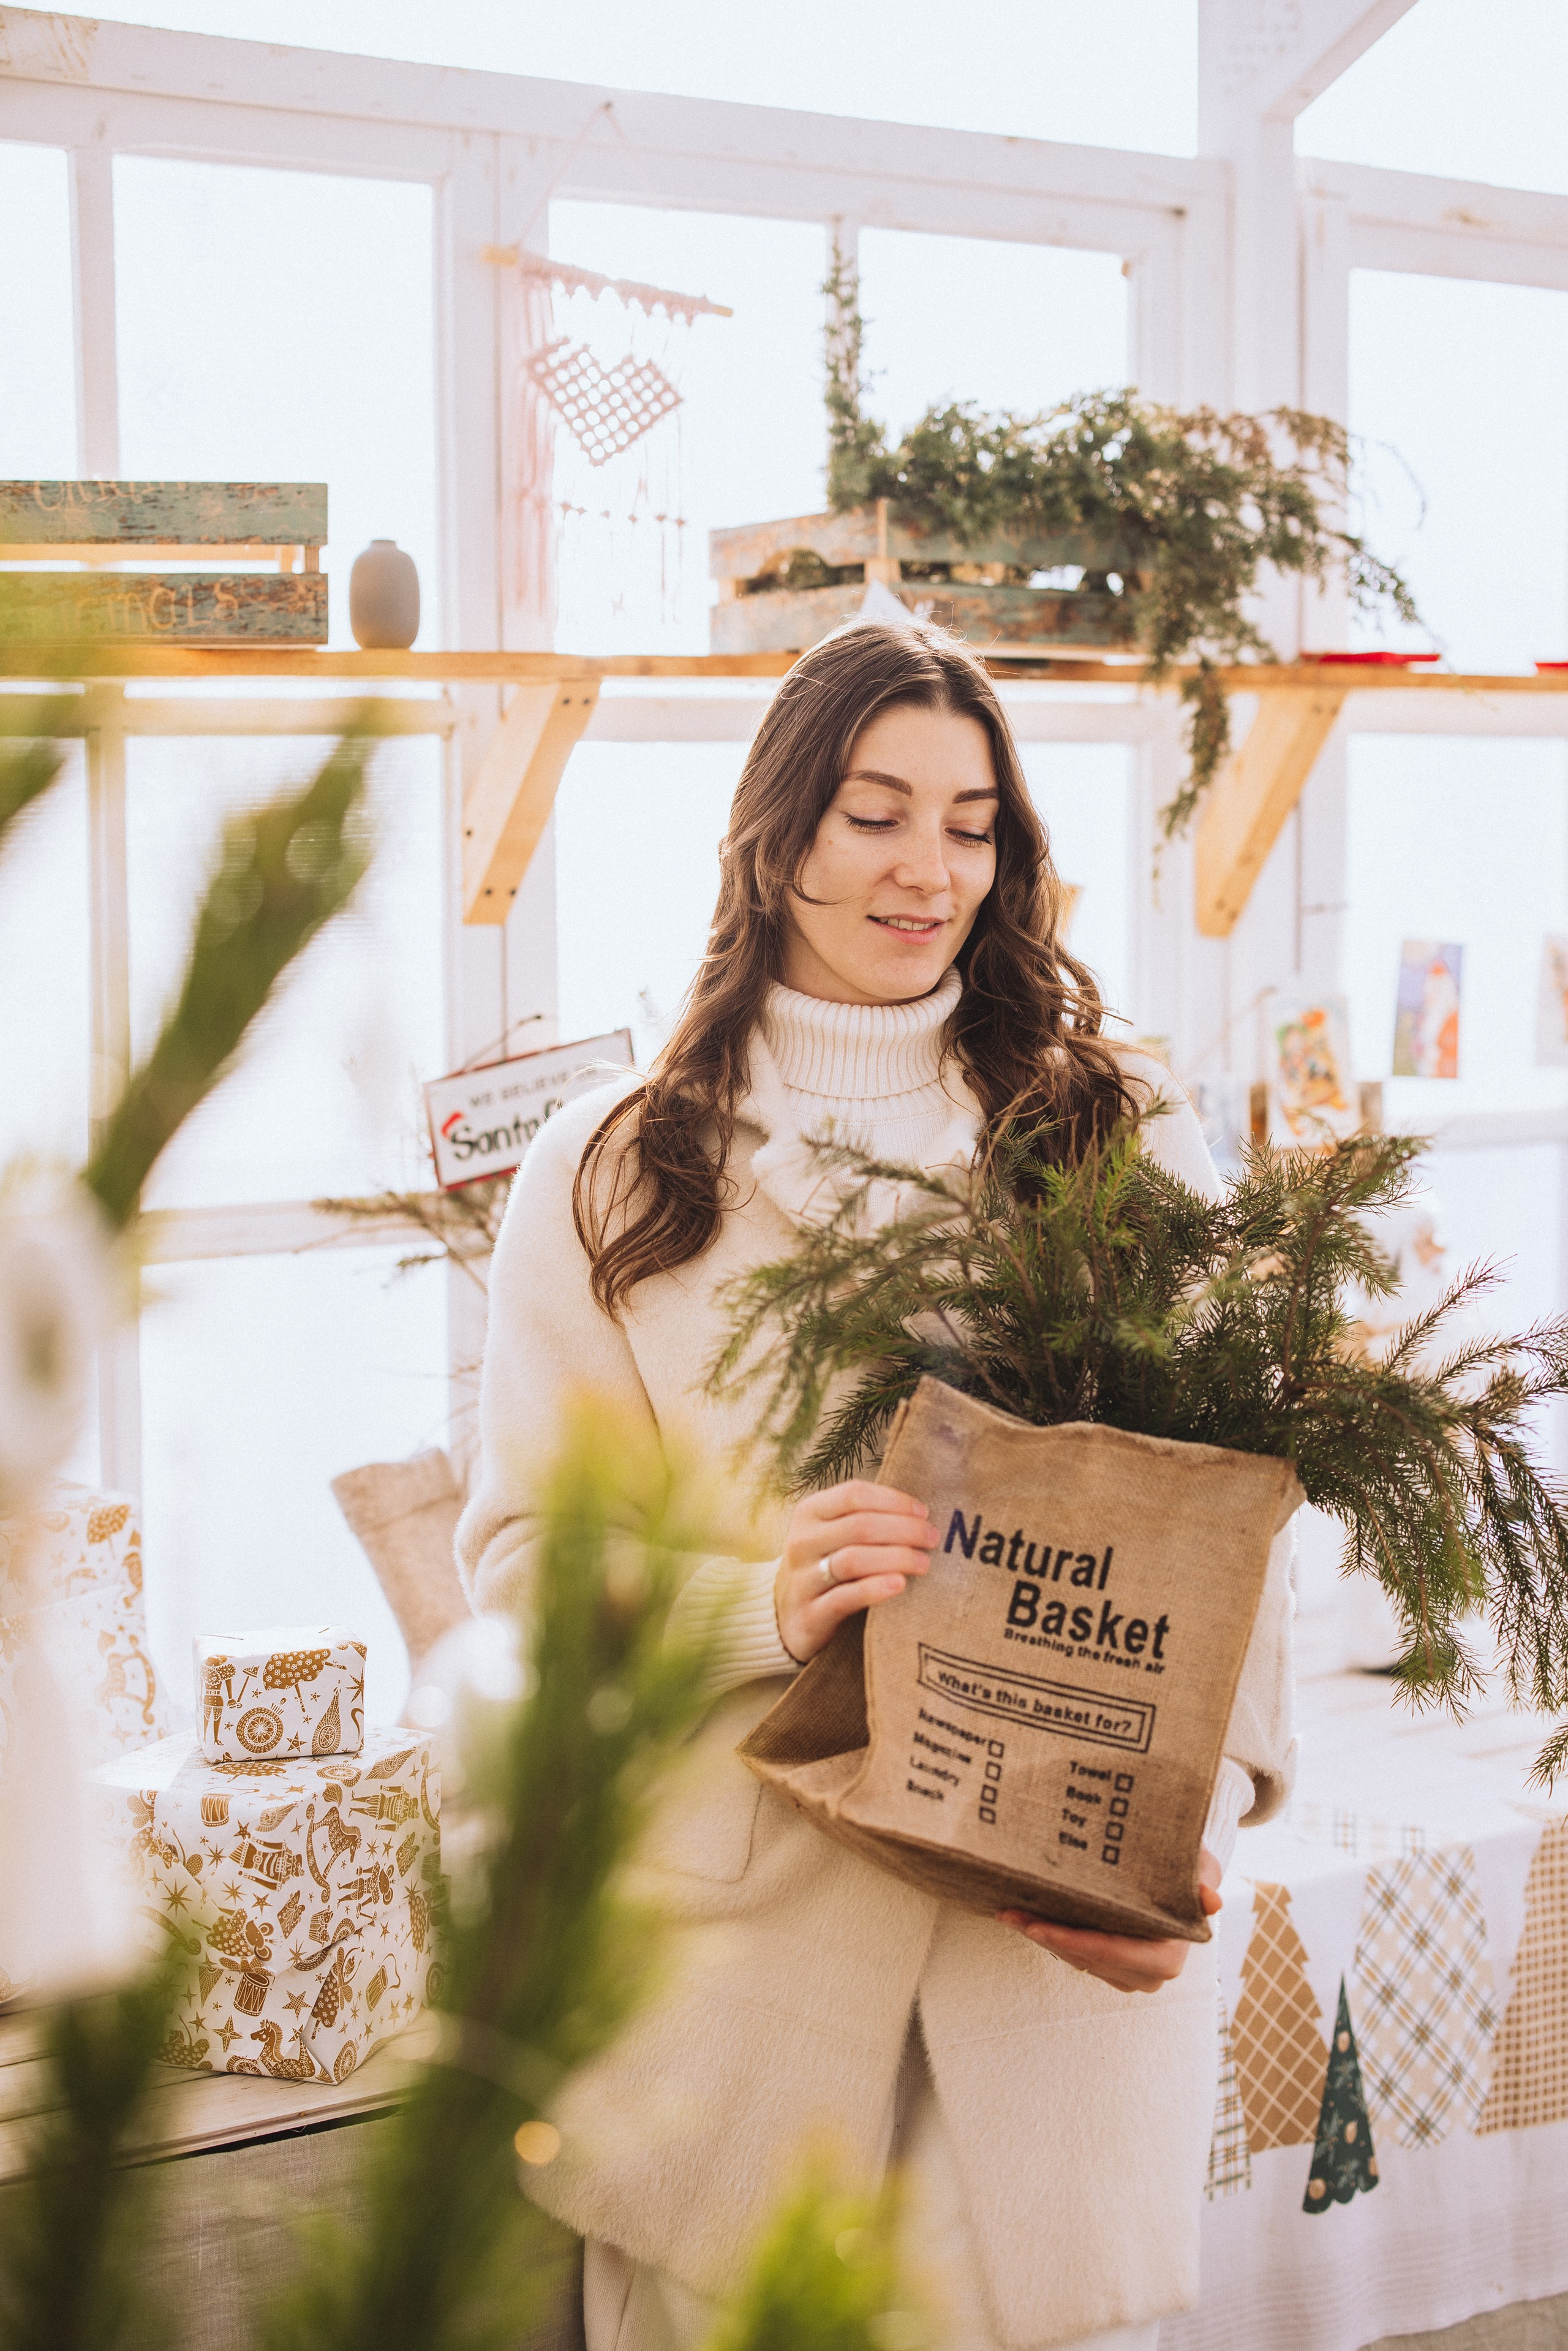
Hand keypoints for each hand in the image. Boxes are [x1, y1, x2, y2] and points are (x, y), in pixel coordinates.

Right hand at [775, 1480, 936, 1662]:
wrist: (787, 1618)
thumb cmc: (825, 1566)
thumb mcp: (834, 1536)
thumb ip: (867, 1519)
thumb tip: (921, 1512)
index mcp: (810, 1513)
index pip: (854, 1494)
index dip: (894, 1500)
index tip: (924, 1512)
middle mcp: (802, 1541)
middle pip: (860, 1526)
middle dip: (904, 1530)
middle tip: (932, 1539)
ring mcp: (803, 1579)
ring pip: (853, 1560)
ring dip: (896, 1558)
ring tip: (924, 1564)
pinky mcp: (809, 1614)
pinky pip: (844, 1598)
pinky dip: (875, 1589)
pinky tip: (899, 1585)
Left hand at [997, 1846, 1222, 1994]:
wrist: (1181, 1876)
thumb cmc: (1188, 1866)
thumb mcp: (1199, 1865)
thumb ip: (1203, 1879)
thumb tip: (1211, 1901)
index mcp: (1170, 1954)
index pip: (1117, 1953)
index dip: (1078, 1943)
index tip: (1041, 1927)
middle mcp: (1151, 1974)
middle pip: (1089, 1960)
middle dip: (1049, 1940)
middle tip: (1012, 1915)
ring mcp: (1130, 1976)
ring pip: (1078, 1961)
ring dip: (1044, 1940)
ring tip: (1010, 1913)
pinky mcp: (1113, 1969)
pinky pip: (1078, 1958)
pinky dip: (1053, 1939)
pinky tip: (1026, 1919)